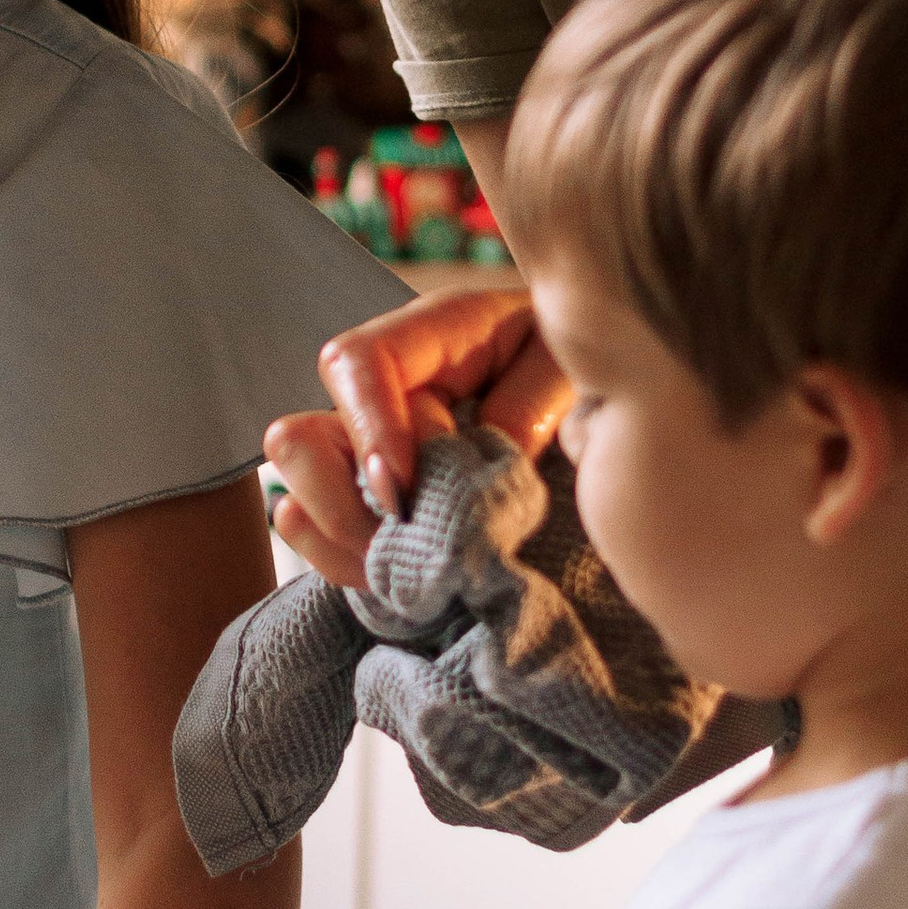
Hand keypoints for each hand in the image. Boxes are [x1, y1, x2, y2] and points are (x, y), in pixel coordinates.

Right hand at [270, 288, 569, 579]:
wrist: (605, 380)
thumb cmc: (589, 362)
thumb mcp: (574, 370)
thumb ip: (528, 408)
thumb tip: (471, 470)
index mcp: (434, 333)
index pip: (358, 363)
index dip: (370, 433)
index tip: (404, 497)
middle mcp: (385, 389)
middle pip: (301, 439)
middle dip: (348, 507)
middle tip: (413, 542)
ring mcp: (371, 441)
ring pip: (301, 492)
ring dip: (346, 541)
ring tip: (411, 567)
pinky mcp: (377, 491)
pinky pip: (321, 532)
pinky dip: (346, 563)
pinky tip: (395, 575)